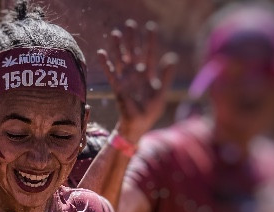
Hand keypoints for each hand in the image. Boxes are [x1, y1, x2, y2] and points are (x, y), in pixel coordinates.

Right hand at [98, 21, 178, 142]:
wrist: (138, 124)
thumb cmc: (151, 110)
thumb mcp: (161, 93)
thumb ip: (166, 76)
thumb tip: (172, 58)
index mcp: (148, 74)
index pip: (150, 54)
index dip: (150, 41)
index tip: (150, 27)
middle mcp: (136, 74)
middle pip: (134, 53)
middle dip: (132, 39)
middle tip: (129, 24)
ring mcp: (126, 79)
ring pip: (121, 60)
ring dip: (118, 47)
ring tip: (115, 33)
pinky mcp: (118, 87)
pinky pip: (111, 74)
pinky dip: (106, 64)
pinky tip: (101, 53)